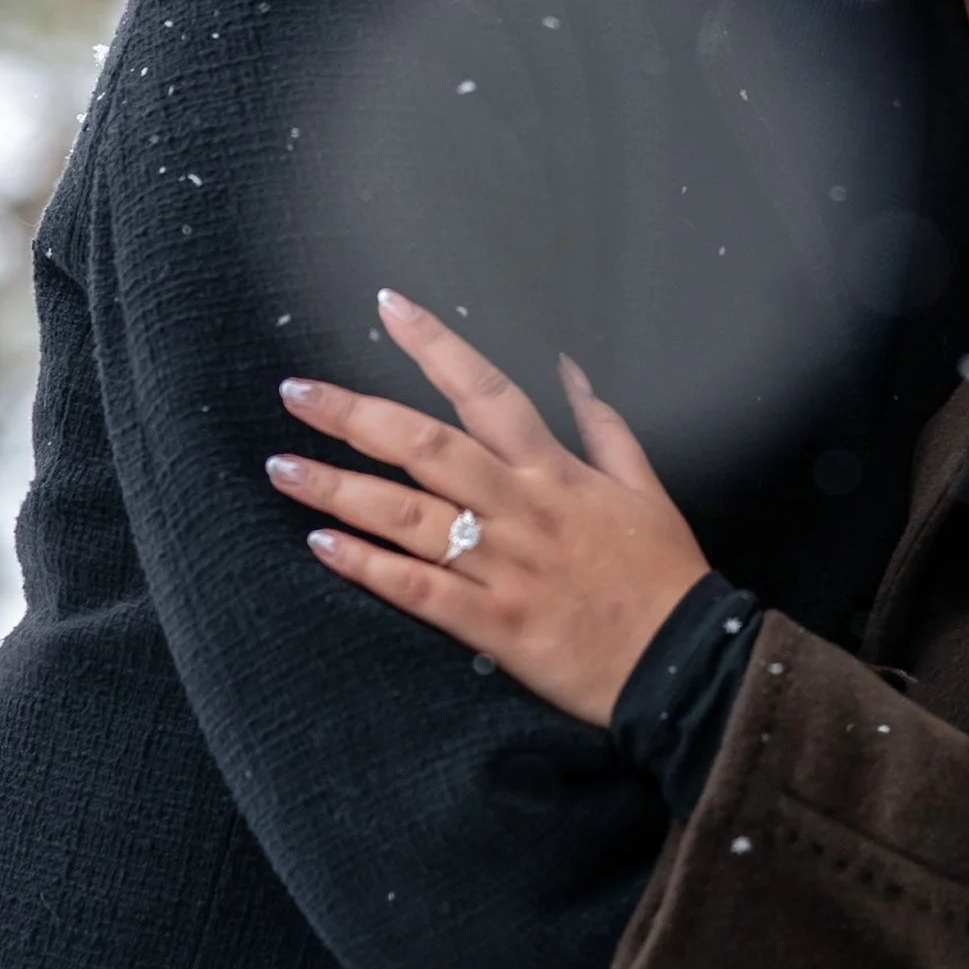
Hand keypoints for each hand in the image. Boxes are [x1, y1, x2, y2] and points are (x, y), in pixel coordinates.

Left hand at [265, 290, 708, 724]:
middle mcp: (521, 508)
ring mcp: (503, 566)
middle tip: (295, 394)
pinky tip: (320, 546)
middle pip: (424, 447)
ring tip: (282, 467)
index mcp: (556, 470)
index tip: (388, 306)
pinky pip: (416, 589)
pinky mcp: (492, 624)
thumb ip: (604, 426)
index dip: (435, 345)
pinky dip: (366, 565)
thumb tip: (572, 369)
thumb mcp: (644, 488)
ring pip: (406, 516)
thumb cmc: (663, 575)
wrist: (685, 662)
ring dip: (338, 488)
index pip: (487, 390)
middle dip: (354, 415)